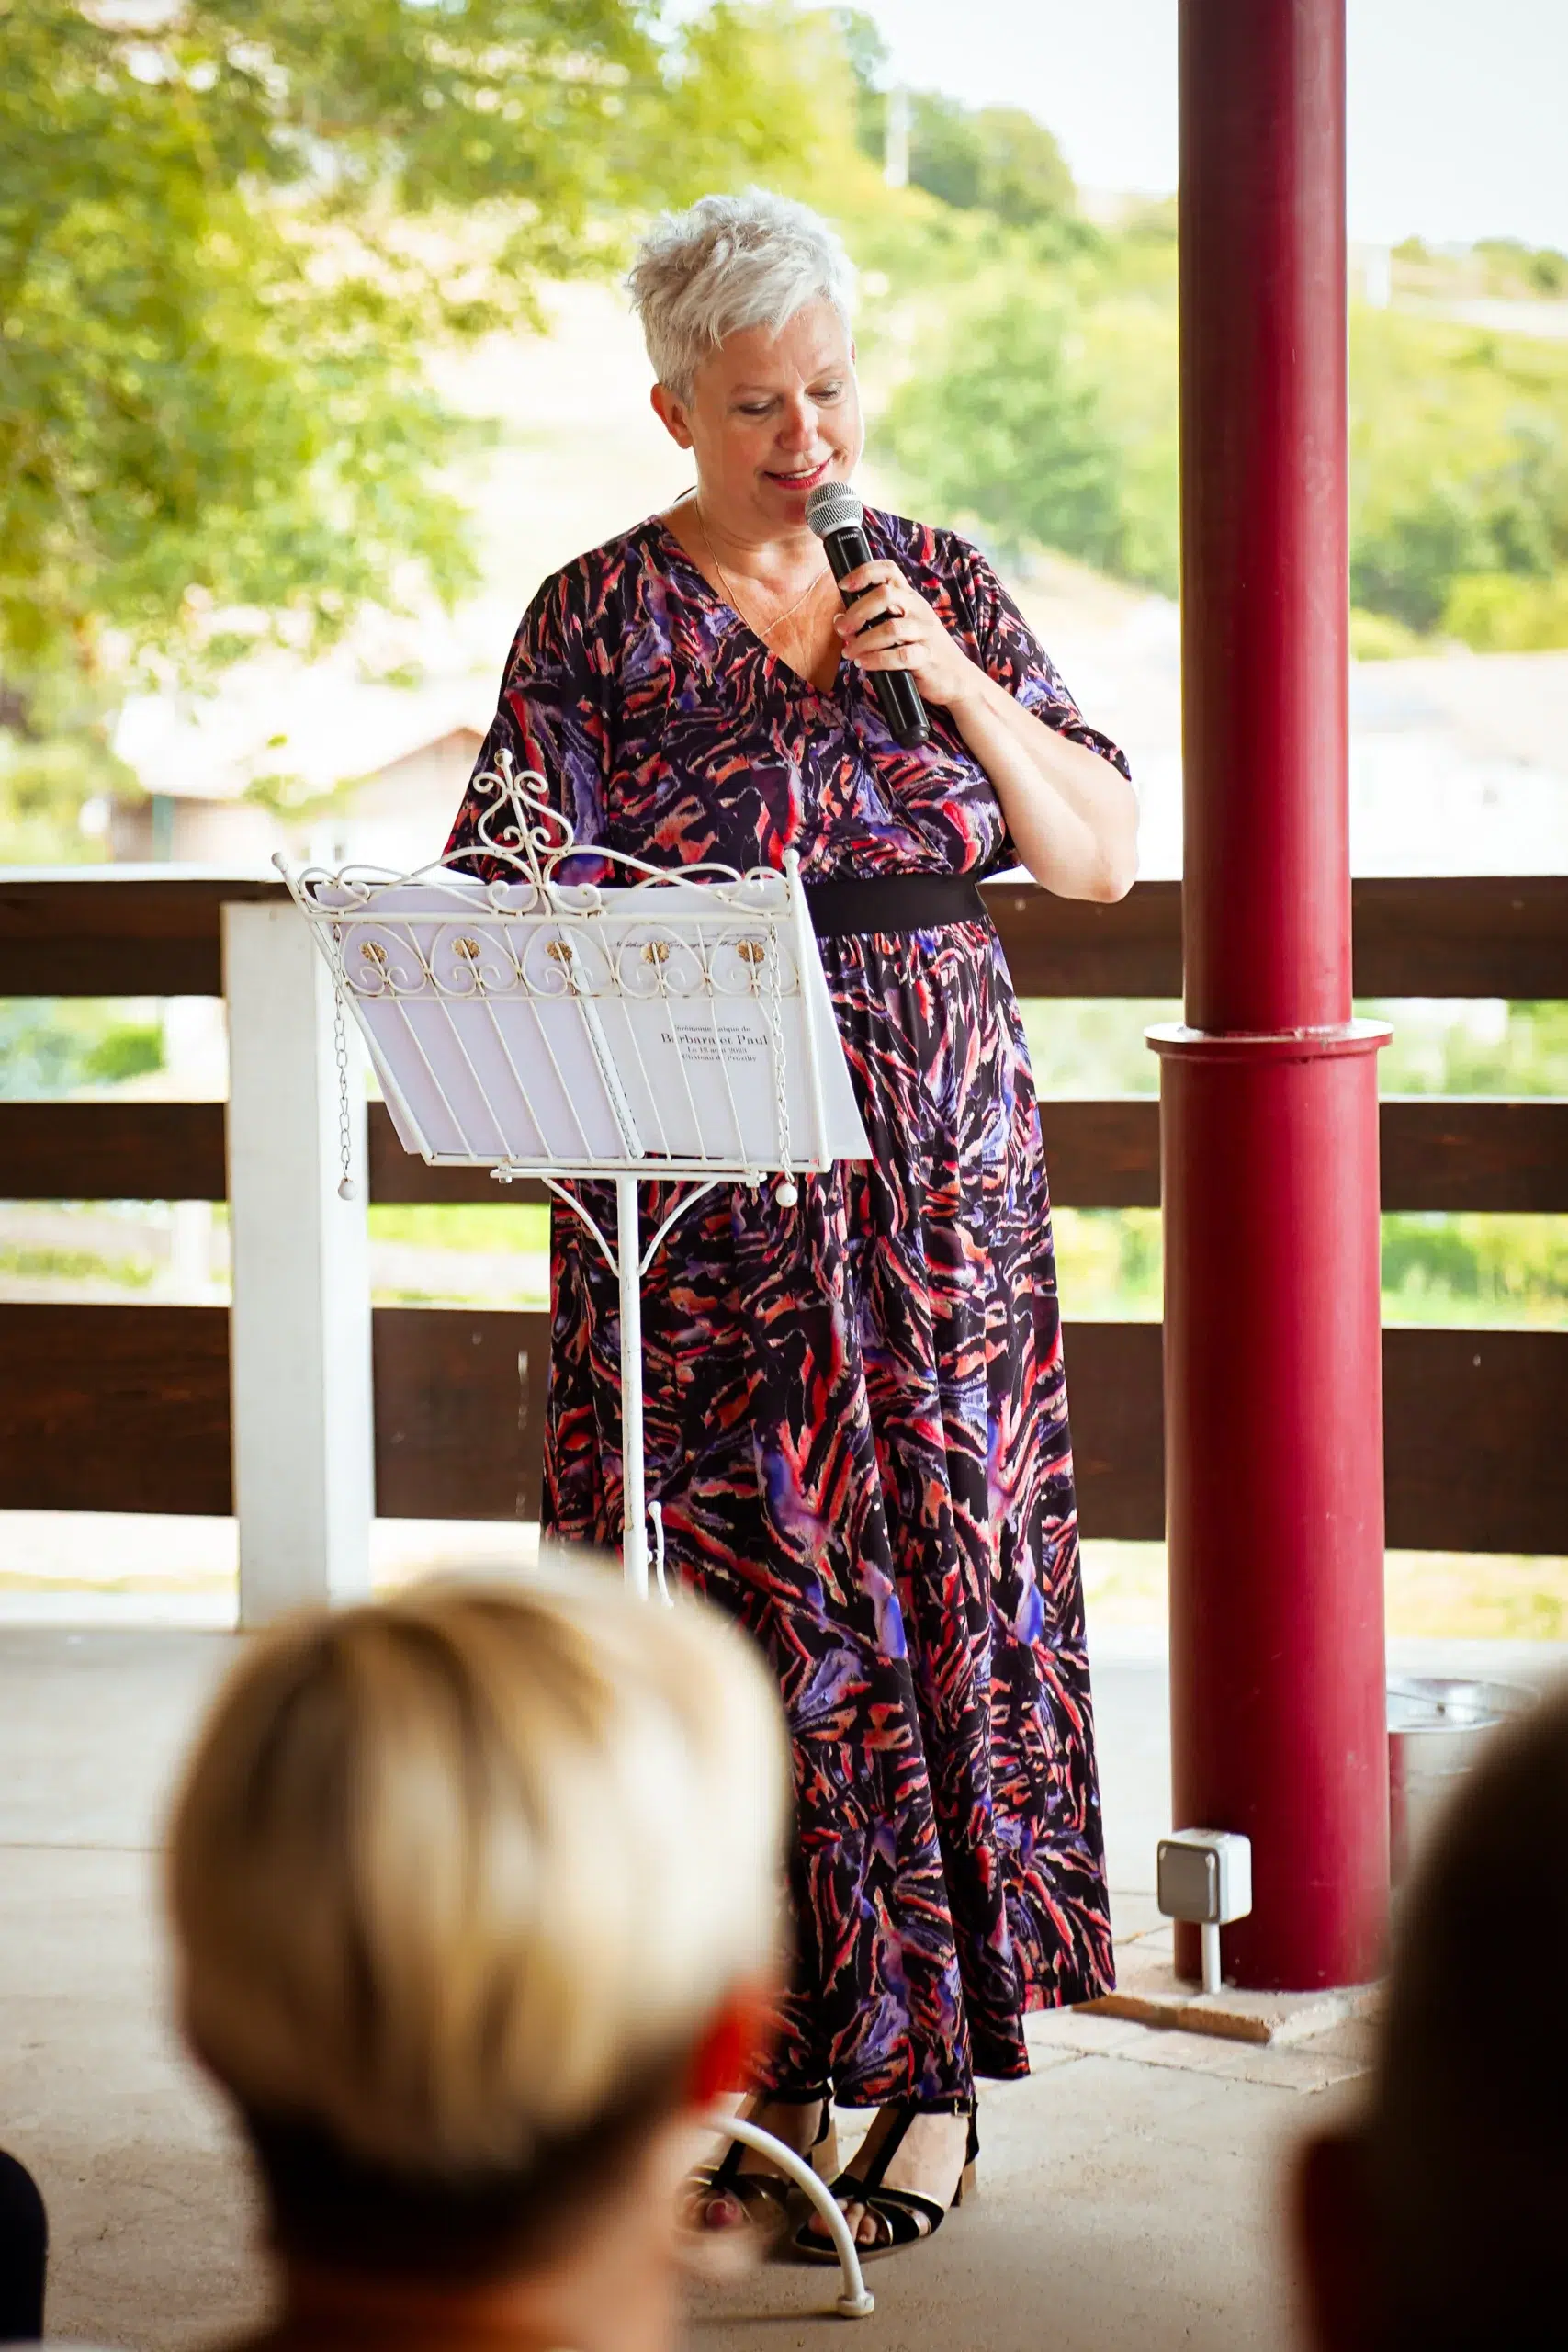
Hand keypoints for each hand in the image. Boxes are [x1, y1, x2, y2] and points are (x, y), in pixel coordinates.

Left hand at [833, 561, 984, 713]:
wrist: (958, 678)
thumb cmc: (923, 651)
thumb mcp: (902, 629)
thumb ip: (872, 622)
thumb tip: (839, 621)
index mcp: (910, 598)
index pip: (888, 570)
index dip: (864, 572)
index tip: (843, 586)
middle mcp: (918, 610)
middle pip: (885, 595)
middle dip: (857, 611)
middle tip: (843, 629)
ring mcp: (925, 633)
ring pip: (890, 628)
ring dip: (863, 641)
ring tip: (850, 653)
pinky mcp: (927, 657)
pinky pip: (900, 656)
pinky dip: (877, 660)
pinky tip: (864, 664)